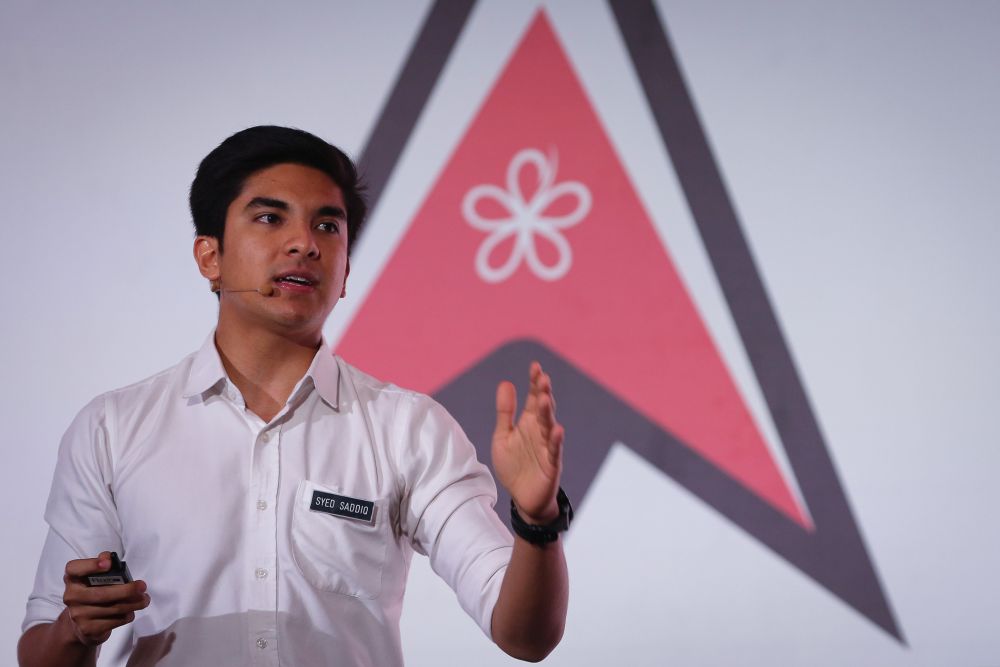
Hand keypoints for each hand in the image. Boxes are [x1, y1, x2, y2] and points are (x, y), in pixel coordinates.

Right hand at [62, 552, 148, 646]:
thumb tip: (109, 557)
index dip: (90, 565)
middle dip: (126, 590)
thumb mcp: (96, 576)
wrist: (81, 623)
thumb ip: (103, 564)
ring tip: (144, 599)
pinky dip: (126, 615)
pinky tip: (132, 611)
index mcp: (73, 578)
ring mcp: (77, 615)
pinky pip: (113, 622)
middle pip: (101, 593)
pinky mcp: (87, 629)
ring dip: (132, 604)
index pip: (74, 568)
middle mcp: (71, 596)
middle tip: (142, 586)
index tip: (109, 563)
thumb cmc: (95, 592)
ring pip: (111, 609)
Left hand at [492, 362, 564, 524]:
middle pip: (543, 409)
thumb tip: (506, 382)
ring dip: (548, 413)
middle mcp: (540, 432)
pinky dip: (556, 441)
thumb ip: (505, 412)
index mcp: (528, 423)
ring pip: (550, 426)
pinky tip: (557, 429)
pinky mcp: (551, 465)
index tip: (535, 366)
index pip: (533, 398)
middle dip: (543, 393)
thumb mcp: (503, 436)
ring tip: (546, 398)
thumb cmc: (514, 466)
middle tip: (542, 378)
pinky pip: (555, 451)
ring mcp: (547, 447)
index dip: (534, 383)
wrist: (522, 499)